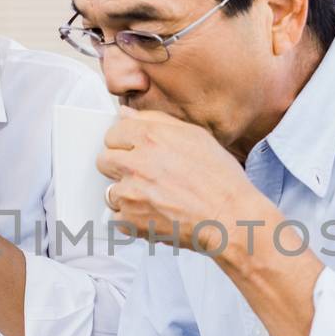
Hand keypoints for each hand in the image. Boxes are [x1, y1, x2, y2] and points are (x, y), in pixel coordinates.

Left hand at [98, 105, 251, 252]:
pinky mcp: (131, 220)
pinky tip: (152, 214)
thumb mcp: (195, 136)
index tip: (134, 151)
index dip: (124, 143)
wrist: (230, 217)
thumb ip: (155, 121)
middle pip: (104, 160)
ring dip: (126, 194)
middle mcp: (137, 163)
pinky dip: (130, 219)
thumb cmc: (220, 179)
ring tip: (153, 197)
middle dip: (119, 166)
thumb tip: (126, 114)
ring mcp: (131, 193)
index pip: (113, 133)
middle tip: (142, 175)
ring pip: (110, 190)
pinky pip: (116, 218)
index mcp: (151, 137)